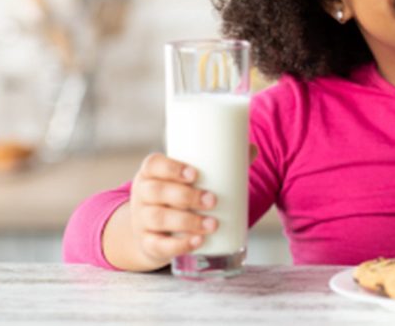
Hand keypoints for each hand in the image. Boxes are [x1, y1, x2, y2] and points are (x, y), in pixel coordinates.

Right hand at [128, 145, 257, 266]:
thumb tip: (253, 149)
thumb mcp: (188, 181)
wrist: (152, 231)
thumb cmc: (177, 197)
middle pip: (156, 191)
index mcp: (151, 174)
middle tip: (213, 200)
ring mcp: (142, 221)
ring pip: (158, 218)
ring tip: (212, 224)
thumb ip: (219, 166)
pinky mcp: (147, 244)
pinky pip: (158, 245)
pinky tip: (197, 242)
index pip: (153, 165)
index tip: (194, 174)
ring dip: (187, 221)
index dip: (171, 168)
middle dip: (186, 196)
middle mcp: (142, 195)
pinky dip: (178, 245)